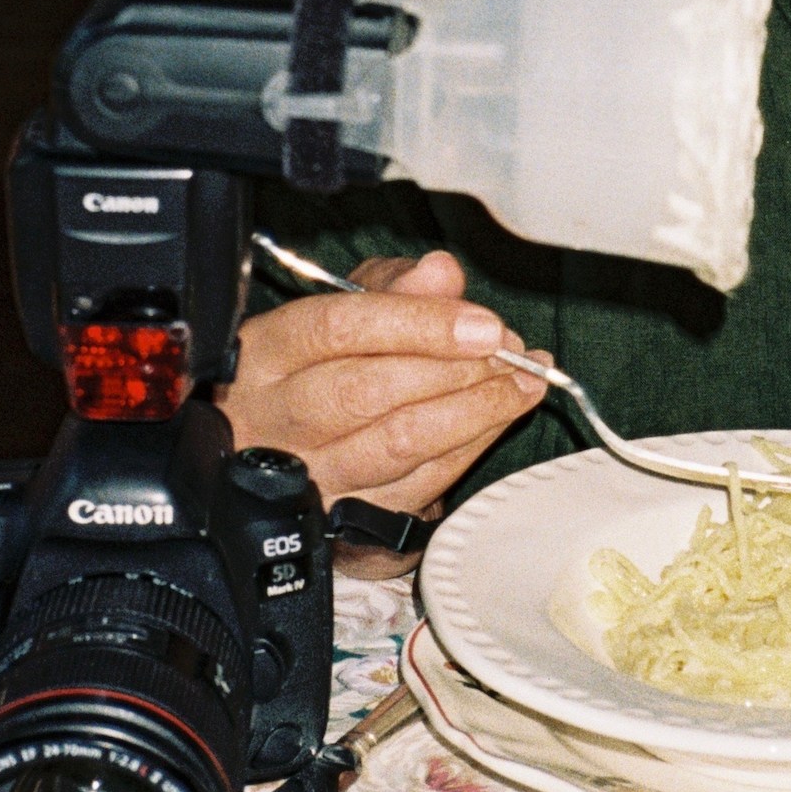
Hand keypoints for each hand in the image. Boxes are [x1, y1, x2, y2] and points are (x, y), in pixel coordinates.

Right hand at [217, 250, 548, 515]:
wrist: (277, 445)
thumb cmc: (316, 362)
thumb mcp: (343, 305)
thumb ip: (393, 284)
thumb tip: (442, 272)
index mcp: (266, 351)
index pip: (339, 328)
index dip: (420, 324)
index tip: (484, 324)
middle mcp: (273, 417)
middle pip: (367, 391)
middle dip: (455, 369)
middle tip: (510, 351)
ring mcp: (305, 474)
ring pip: (397, 443)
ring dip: (476, 410)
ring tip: (523, 381)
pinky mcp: (343, 519)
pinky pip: (419, 483)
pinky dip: (473, 447)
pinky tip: (504, 416)